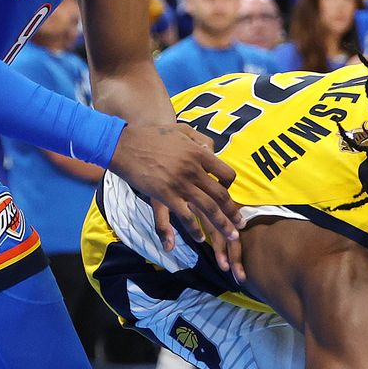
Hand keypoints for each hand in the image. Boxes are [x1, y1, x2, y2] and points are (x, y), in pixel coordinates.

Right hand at [111, 123, 242, 267]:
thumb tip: (212, 150)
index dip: (229, 186)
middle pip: (221, 195)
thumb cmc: (152, 135)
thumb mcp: (181, 129)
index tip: (227, 193)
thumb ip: (199, 140)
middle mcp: (194, 170)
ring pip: (209, 209)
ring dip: (223, 225)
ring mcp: (181, 184)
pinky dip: (195, 229)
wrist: (125, 144)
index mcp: (199, 154)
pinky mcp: (166, 196)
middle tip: (242, 225)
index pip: (226, 174)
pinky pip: (186, 216)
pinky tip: (200, 238)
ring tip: (231, 236)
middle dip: (233, 212)